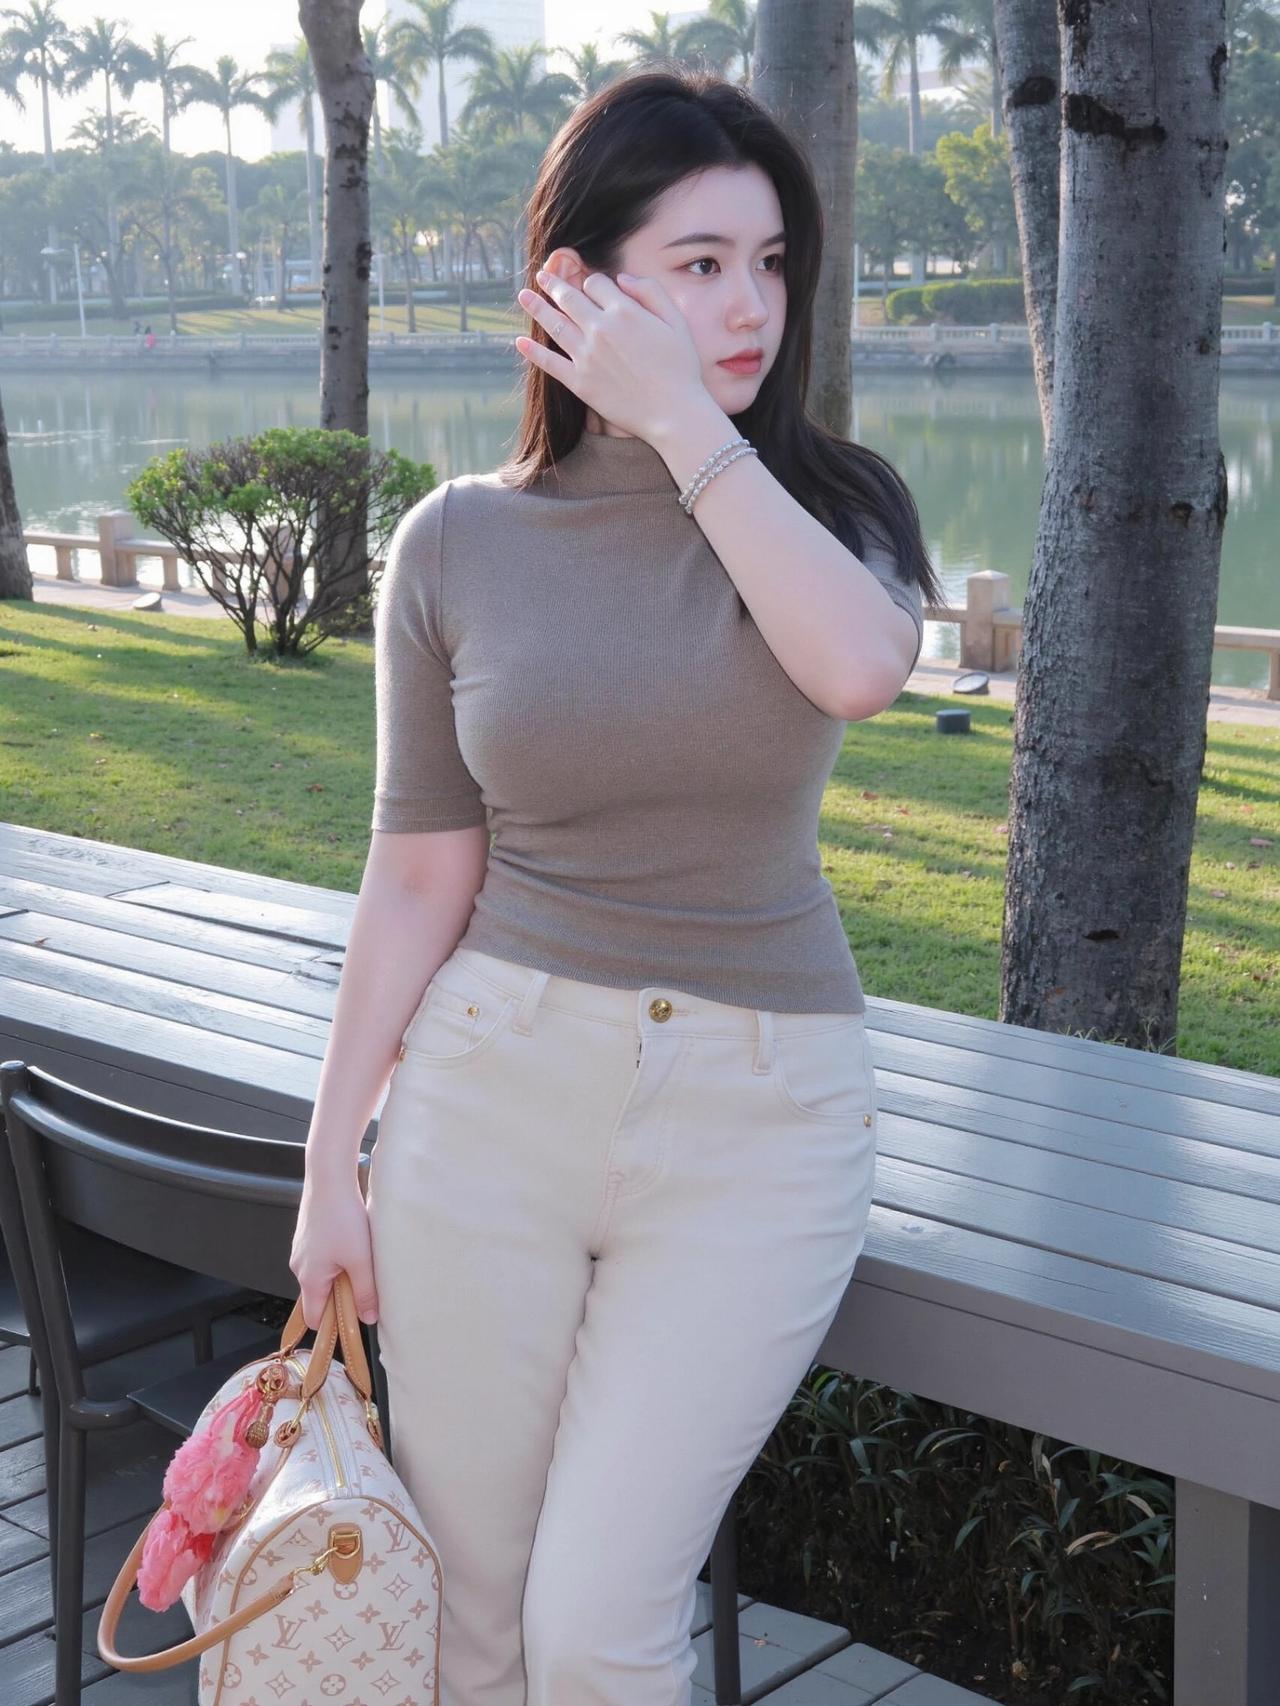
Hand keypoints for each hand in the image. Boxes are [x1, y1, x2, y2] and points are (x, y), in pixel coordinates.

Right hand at [289, 1174, 379, 1331]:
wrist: (329, 1179)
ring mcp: (302, 1250)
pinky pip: (322, 1258)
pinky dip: (337, 1257)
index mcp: (309, 1278)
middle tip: (364, 1283)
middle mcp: (299, 1266)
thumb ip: (365, 1292)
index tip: (354, 1320)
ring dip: (341, 1274)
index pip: (313, 1318)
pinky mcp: (308, 1236)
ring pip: (322, 1275)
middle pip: (319, 1296)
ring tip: (361, 1258)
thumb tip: (369, 1318)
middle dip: (341, 1296)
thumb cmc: (342, 1217)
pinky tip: (352, 1242)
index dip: (332, 1324)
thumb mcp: (360, 1260)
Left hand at [516, 267, 707, 445]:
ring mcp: (586, 356)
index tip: (591, 285)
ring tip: (523, 296)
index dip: (592, 281)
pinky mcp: (580, 382)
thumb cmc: (680, 368)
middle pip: (569, 298)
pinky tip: (520, 342)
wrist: (673, 412)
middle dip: (554, 284)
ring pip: (554, 324)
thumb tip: (622, 279)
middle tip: (543, 275)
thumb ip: (651, 292)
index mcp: (624, 311)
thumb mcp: (676, 321)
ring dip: (536, 307)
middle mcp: (600, 329)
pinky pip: (550, 363)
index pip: (596, 284)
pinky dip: (533, 352)